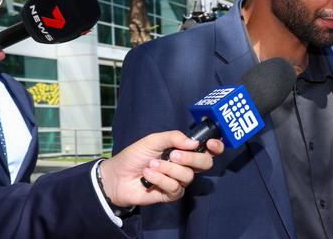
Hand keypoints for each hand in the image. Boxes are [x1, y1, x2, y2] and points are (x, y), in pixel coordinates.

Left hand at [100, 131, 223, 206]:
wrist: (117, 175)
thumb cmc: (135, 156)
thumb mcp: (153, 140)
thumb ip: (174, 138)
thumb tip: (195, 143)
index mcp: (185, 151)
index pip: (208, 150)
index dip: (215, 147)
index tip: (211, 144)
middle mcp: (186, 166)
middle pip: (205, 163)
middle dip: (191, 158)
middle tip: (173, 155)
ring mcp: (179, 181)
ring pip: (187, 176)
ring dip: (168, 169)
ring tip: (151, 165)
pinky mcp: (171, 194)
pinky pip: (175, 187)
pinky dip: (160, 179)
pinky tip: (148, 175)